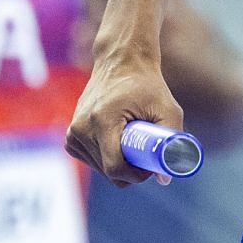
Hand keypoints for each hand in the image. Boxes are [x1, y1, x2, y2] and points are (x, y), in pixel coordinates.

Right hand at [65, 50, 184, 186]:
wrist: (120, 63)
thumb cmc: (147, 86)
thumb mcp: (168, 109)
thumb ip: (172, 142)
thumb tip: (165, 180)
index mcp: (103, 121)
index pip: (115, 167)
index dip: (136, 175)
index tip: (150, 166)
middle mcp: (82, 128)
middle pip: (108, 171)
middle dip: (130, 169)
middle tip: (146, 150)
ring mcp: (73, 132)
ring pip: (100, 169)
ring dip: (119, 162)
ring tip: (131, 137)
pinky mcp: (71, 136)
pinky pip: (92, 161)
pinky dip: (107, 157)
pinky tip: (117, 138)